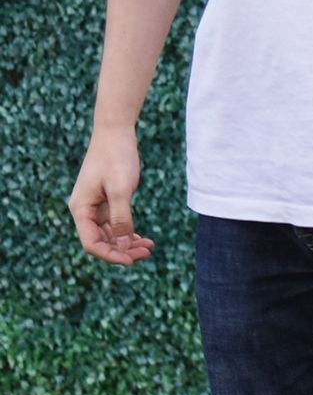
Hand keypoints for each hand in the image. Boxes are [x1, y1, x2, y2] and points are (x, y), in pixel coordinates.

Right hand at [69, 126, 154, 265]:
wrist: (116, 134)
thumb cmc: (116, 158)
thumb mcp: (121, 190)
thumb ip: (122, 219)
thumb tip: (123, 245)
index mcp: (80, 208)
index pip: (91, 243)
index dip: (111, 255)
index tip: (133, 260)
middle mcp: (84, 210)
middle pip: (101, 242)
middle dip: (123, 251)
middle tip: (147, 253)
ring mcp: (95, 207)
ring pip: (110, 235)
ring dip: (128, 244)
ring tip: (149, 247)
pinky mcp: (107, 203)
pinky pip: (116, 226)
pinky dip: (129, 234)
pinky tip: (144, 239)